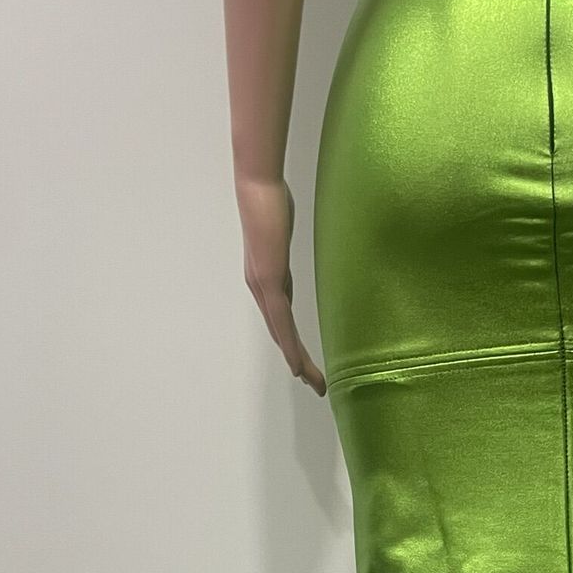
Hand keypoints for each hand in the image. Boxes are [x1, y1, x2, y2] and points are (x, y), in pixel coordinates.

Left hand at [235, 175, 327, 395]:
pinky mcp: (268, 281)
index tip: (307, 365)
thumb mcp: (284, 233)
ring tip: (312, 382)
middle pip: (282, 334)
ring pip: (282, 334)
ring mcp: (263, 286)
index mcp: (267, 280)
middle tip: (315, 385)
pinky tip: (297, 363)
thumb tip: (294, 255)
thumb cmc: (272, 201)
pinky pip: (282, 321)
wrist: (257, 188)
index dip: (294, 345)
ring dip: (297, 361)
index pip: (282, 320)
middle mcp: (261, 288)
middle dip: (299, 362)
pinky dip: (290, 345)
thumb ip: (288, 250)